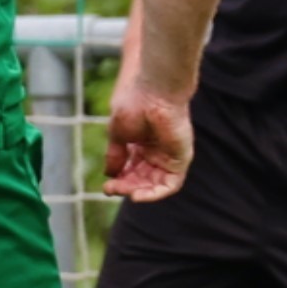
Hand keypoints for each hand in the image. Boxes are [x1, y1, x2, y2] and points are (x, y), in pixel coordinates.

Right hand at [101, 78, 195, 202]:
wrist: (153, 92)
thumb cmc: (134, 105)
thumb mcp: (117, 134)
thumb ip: (116, 155)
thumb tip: (109, 174)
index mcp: (140, 143)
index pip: (131, 170)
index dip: (118, 180)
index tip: (106, 186)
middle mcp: (156, 151)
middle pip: (142, 179)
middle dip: (126, 187)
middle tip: (111, 190)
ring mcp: (169, 155)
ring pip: (155, 184)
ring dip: (139, 192)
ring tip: (124, 192)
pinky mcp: (180, 159)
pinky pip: (170, 184)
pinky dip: (155, 193)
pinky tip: (139, 195)